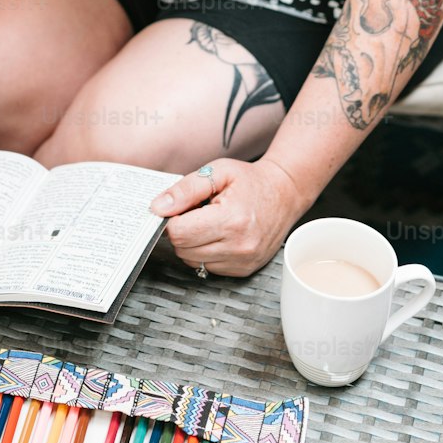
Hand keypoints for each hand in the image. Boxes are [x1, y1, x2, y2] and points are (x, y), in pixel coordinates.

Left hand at [149, 157, 307, 277]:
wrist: (284, 194)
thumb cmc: (251, 181)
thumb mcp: (217, 172)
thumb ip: (185, 189)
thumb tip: (158, 207)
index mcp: (231, 220)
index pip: (178, 232)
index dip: (172, 218)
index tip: (181, 207)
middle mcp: (239, 246)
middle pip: (182, 249)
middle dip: (182, 230)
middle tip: (197, 212)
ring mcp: (243, 261)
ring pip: (192, 260)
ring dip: (192, 242)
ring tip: (209, 222)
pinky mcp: (244, 270)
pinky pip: (207, 266)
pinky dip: (205, 251)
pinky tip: (218, 234)